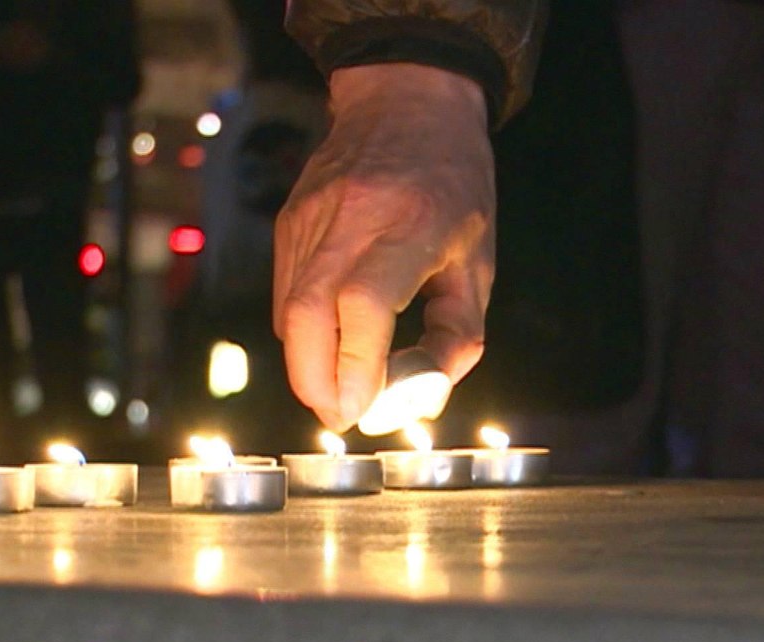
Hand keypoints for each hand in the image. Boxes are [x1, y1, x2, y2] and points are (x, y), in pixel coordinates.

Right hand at [273, 63, 495, 432]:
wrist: (408, 103)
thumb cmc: (455, 188)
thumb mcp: (478, 263)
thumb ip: (455, 336)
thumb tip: (415, 399)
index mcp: (412, 224)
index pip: (363, 305)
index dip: (355, 367)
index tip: (359, 411)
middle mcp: (352, 217)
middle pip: (307, 315)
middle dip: (315, 382)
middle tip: (340, 416)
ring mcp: (311, 217)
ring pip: (288, 311)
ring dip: (308, 363)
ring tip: (340, 385)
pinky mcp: (289, 221)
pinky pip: (285, 293)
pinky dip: (302, 331)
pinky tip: (329, 340)